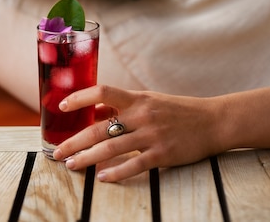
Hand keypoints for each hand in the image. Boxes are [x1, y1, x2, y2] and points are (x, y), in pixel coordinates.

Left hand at [53, 85, 219, 181]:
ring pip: (111, 147)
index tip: (62, 107)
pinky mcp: (162, 154)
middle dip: (75, 140)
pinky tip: (102, 178)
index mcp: (137, 98)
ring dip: (87, 158)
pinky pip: (134, 165)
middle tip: (57, 152)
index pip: (102, 92)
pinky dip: (116, 172)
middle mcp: (142, 114)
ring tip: (71, 165)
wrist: (213, 121)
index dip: (80, 97)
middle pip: (99, 126)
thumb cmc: (178, 110)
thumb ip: (125, 106)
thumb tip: (96, 111)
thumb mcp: (150, 101)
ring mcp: (152, 134)